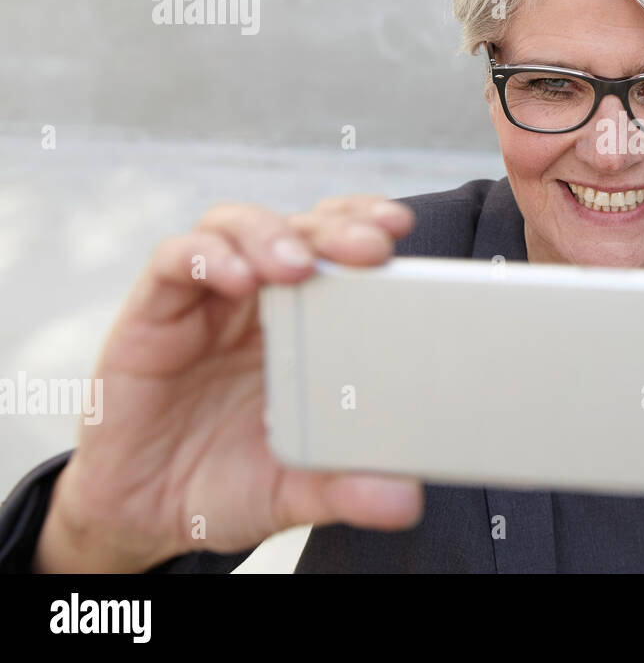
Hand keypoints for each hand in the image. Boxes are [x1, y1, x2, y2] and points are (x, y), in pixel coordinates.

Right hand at [34, 194, 421, 571]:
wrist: (144, 514)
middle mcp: (260, 300)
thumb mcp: (296, 493)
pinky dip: (207, 257)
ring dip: (271, 234)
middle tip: (370, 247)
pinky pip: (174, 261)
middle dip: (336, 226)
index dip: (366, 223)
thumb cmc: (228, 482)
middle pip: (300, 228)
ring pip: (236, 226)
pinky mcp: (152, 314)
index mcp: (309, 324)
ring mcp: (206, 301)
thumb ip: (345, 489)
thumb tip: (406, 501)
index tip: (399, 227)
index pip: (340, 247)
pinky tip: (235, 279)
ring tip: (298, 265)